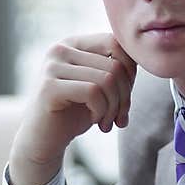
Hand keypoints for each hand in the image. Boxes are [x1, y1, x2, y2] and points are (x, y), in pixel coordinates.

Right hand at [9, 33, 136, 184]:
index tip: (124, 98)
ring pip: (107, 79)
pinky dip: (102, 111)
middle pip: (115, 65)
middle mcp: (60, 50)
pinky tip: (96, 122)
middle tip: (119, 118)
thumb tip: (142, 60)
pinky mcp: (49, 87)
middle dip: (124, 97)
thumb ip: (115, 70)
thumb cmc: (72, 114)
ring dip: (114, 107)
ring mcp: (52, 67)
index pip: (115, 43)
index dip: (130, 71)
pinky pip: (93, 92)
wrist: (42, 141)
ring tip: (107, 123)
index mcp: (73, 44)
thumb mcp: (98, 87)